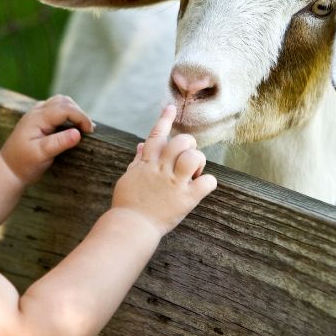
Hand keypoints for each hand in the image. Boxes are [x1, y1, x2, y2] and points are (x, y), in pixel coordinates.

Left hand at [1, 95, 93, 184]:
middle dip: (79, 113)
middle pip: (64, 101)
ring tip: (83, 127)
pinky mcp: (38, 119)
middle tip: (89, 130)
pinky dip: (68, 113)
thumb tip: (78, 133)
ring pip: (60, 102)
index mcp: (37, 118)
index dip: (81, 117)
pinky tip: (73, 126)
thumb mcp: (41, 155)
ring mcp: (36, 114)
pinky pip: (56, 108)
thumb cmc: (24, 163)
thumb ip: (59, 143)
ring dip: (74, 111)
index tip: (90, 131)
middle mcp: (36, 112)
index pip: (65, 109)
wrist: (8, 169)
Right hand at [111, 105, 216, 235]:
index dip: (165, 120)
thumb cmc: (127, 204)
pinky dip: (208, 182)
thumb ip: (138, 161)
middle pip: (181, 141)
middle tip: (187, 158)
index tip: (172, 107)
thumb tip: (141, 145)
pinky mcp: (186, 199)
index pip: (157, 135)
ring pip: (194, 157)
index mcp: (147, 163)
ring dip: (198, 162)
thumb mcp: (129, 178)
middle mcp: (161, 169)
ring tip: (194, 173)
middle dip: (189, 145)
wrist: (130, 227)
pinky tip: (202, 187)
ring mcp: (174, 183)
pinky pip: (207, 182)